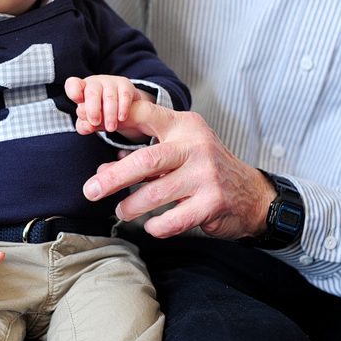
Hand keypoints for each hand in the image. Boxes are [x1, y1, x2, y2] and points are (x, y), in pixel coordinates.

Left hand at [65, 75, 152, 139]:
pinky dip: (123, 108)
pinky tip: (121, 118)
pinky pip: (124, 95)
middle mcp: (95, 83)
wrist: (122, 106)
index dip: (74, 92)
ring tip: (110, 128)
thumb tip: (88, 127)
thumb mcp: (88, 121)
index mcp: (81, 89)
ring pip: (109, 97)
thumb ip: (83, 126)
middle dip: (93, 110)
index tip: (79, 102)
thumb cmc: (99, 112)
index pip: (73, 85)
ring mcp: (110, 82)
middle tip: (96, 123)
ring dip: (109, 114)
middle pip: (92, 93)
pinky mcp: (125, 84)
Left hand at [82, 101, 275, 239]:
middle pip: (144, 161)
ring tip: (122, 211)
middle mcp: (196, 146)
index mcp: (185, 126)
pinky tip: (152, 225)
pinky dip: (156, 226)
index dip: (118, 119)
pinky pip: (173, 220)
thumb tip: (102, 173)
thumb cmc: (204, 170)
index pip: (145, 114)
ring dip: (131, 207)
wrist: (250, 195)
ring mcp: (206, 175)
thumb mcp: (178, 152)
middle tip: (90, 191)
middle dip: (113, 179)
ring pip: (155, 193)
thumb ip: (143, 157)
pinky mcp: (212, 203)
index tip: (90, 126)